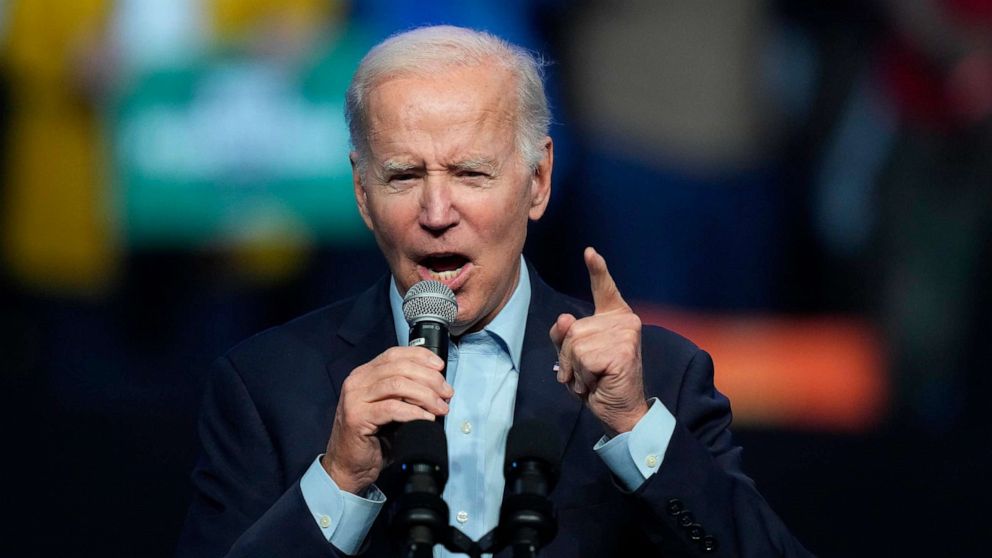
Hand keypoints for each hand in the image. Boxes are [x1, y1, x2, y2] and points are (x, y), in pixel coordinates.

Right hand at [323, 346, 452, 492]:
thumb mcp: (388, 407)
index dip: (421, 357)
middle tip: (446, 393)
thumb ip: (404, 391)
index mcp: (364, 374)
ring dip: (426, 395)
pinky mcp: (357, 417)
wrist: (348, 466)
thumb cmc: (371, 438)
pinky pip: (392, 408)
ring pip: (398, 385)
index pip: (395, 354)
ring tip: (440, 407)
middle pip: (400, 367)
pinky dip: (414, 412)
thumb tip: (437, 384)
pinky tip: (426, 418)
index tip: (440, 367)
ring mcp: (355, 399)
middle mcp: (357, 382)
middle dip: (429, 378)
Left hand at [550, 247, 647, 435]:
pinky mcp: (622, 351)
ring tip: (593, 378)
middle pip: (571, 328)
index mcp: (615, 317)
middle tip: (587, 373)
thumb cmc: (598, 382)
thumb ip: (564, 335)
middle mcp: (624, 320)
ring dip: (575, 370)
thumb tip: (565, 319)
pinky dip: (583, 377)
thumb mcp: (574, 356)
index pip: (603, 289)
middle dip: (568, 357)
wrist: (620, 411)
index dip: (597, 270)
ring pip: (575, 345)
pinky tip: (598, 383)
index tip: (590, 252)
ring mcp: (626, 334)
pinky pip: (582, 360)